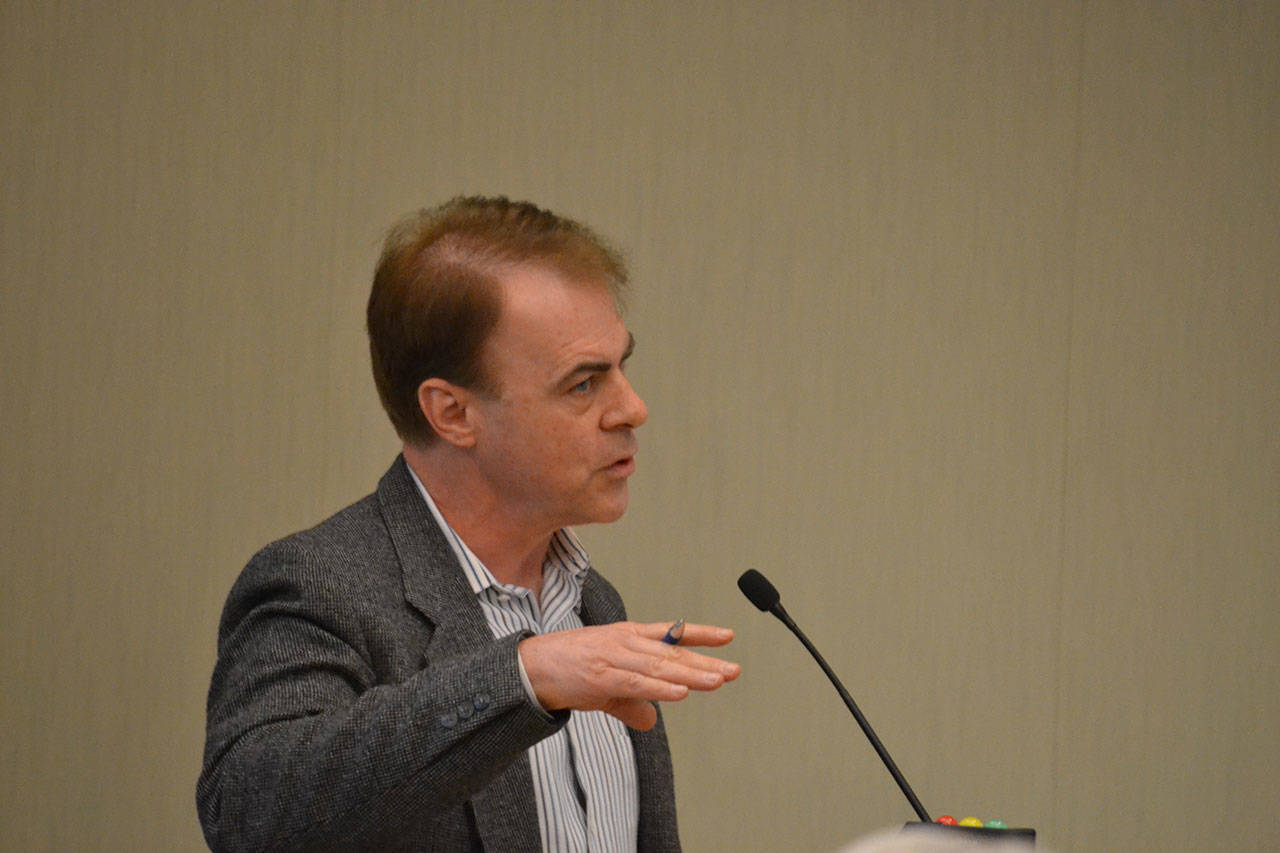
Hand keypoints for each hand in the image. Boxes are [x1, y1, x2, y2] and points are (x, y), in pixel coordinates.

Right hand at [518, 621, 739, 729]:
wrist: (531, 667)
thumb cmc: (569, 670)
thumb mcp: (607, 686)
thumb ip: (632, 703)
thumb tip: (651, 722)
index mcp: (629, 637)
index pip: (671, 633)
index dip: (701, 634)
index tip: (728, 636)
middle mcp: (626, 642)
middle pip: (673, 652)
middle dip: (705, 662)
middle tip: (733, 670)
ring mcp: (615, 657)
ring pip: (660, 666)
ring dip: (691, 675)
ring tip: (716, 681)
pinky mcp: (602, 676)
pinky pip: (637, 682)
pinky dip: (660, 688)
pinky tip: (680, 692)